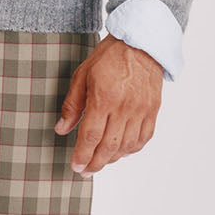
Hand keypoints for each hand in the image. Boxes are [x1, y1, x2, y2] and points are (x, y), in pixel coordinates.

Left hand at [54, 34, 162, 174]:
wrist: (141, 43)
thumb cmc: (110, 56)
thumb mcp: (83, 74)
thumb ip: (72, 104)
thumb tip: (62, 129)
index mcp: (104, 97)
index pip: (91, 135)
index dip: (82, 155)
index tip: (76, 166)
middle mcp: (124, 107)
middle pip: (109, 146)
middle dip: (95, 163)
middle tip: (86, 171)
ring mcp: (141, 109)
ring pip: (127, 145)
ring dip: (113, 158)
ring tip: (101, 161)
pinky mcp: (153, 109)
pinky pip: (144, 137)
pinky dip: (132, 149)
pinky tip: (122, 151)